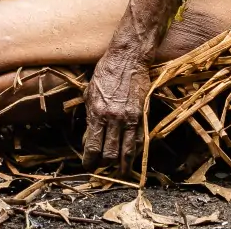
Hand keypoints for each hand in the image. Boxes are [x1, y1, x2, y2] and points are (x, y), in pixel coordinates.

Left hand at [81, 43, 151, 169]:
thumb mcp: (90, 93)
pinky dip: (134, 152)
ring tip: (119, 172)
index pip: (93, 147)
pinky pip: (139, 141)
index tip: (88, 165)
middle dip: (104, 165)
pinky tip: (131, 157)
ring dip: (122, 165)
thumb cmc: (105, 74)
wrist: (127, 60)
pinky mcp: (142, 116)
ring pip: (127, 152)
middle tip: (101, 168)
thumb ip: (90, 116)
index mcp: (97, 113)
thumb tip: (89, 137)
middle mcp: (113, 119)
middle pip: (109, 154)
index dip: (90, 161)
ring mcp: (130, 119)